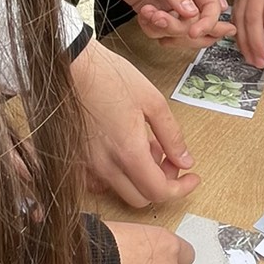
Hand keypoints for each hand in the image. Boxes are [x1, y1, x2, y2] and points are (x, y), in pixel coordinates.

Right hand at [71, 42, 198, 207]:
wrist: (71, 65)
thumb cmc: (109, 77)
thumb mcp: (153, 102)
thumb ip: (172, 136)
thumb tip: (184, 160)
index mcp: (127, 152)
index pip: (158, 192)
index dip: (180, 189)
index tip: (191, 177)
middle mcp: (105, 165)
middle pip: (141, 198)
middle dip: (162, 183)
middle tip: (170, 160)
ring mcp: (87, 164)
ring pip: (121, 190)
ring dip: (140, 178)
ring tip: (148, 148)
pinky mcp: (77, 158)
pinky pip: (100, 181)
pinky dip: (119, 174)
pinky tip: (124, 150)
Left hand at [109, 0, 226, 46]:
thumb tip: (192, 13)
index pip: (212, 5)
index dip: (207, 22)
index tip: (193, 32)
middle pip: (198, 22)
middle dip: (180, 27)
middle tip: (161, 19)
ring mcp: (171, 2)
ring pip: (179, 29)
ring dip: (162, 27)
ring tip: (148, 13)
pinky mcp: (156, 10)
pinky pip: (160, 29)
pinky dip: (151, 27)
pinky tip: (143, 14)